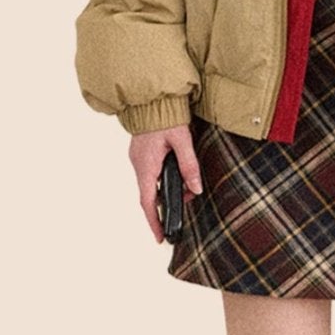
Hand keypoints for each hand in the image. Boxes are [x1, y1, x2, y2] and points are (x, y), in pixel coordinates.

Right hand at [129, 123, 202, 243]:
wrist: (151, 97)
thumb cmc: (165, 116)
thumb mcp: (182, 140)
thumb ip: (189, 165)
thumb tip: (195, 188)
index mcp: (146, 166)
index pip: (148, 202)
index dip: (154, 222)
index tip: (160, 237)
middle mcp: (138, 165)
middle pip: (151, 195)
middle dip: (168, 203)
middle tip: (187, 201)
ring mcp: (138, 159)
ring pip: (153, 183)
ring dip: (169, 188)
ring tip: (188, 185)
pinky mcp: (142, 153)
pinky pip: (152, 173)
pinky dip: (164, 178)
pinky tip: (178, 172)